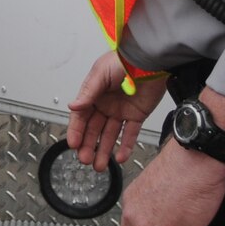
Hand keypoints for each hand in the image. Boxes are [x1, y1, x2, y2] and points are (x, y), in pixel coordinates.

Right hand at [66, 50, 167, 171]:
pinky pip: (130, 133)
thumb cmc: (124, 60)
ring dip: (104, 150)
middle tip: (85, 159)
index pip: (81, 116)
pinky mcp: (137, 115)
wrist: (151, 60)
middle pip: (94, 129)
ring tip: (99, 165)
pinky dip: (125, 146)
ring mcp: (121, 110)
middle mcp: (106, 103)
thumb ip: (88, 92)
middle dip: (88, 145)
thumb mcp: (101, 74)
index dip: (76, 131)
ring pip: (110, 134)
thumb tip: (72, 106)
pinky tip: (120, 157)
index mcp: (93, 93)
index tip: (73, 144)